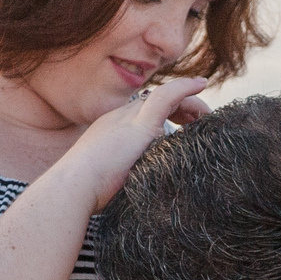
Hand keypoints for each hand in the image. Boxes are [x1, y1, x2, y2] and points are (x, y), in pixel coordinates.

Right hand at [60, 75, 210, 208]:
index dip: (165, 115)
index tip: (182, 128)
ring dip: (190, 102)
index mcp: (110, 130)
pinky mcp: (139, 125)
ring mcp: (128, 119)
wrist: (73, 188)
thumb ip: (126, 178)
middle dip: (181, 108)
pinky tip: (202, 84)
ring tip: (207, 115)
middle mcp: (119, 118)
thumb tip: (141, 194)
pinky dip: (186, 88)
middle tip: (201, 122)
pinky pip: (168, 96)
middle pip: (156, 102)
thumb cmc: (88, 195)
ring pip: (166, 96)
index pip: (143, 113)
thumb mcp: (110, 182)